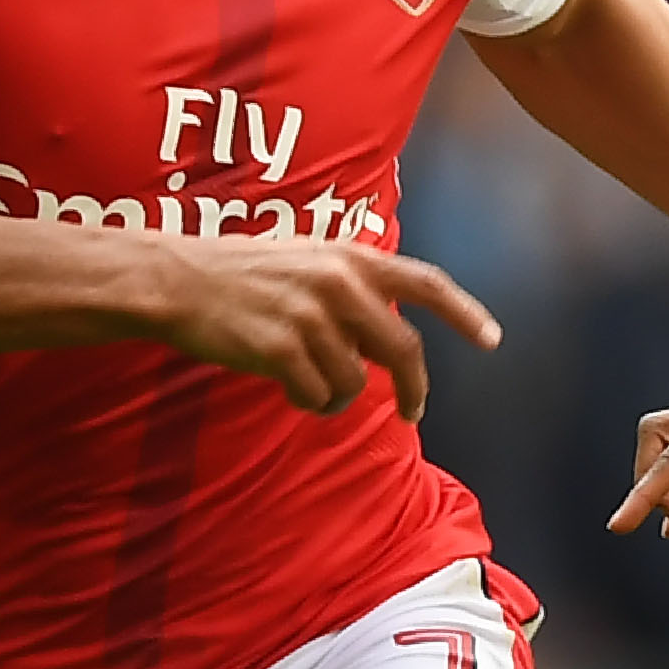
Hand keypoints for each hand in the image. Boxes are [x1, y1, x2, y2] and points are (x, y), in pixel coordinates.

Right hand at [152, 238, 501, 416]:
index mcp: (351, 257)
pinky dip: (310, 402)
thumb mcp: (307, 259)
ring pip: (354, 382)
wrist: (177, 280)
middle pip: (402, 350)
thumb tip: (386, 338)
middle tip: (413, 411)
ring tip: (309, 382)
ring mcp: (312, 317)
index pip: (426, 283)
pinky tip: (290, 389)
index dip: (464, 313)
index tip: (492, 340)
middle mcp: (339, 283)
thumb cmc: (240, 273)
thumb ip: (351, 287)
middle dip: (413, 388)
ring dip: (338, 395)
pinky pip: (318, 396)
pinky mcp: (283, 350)